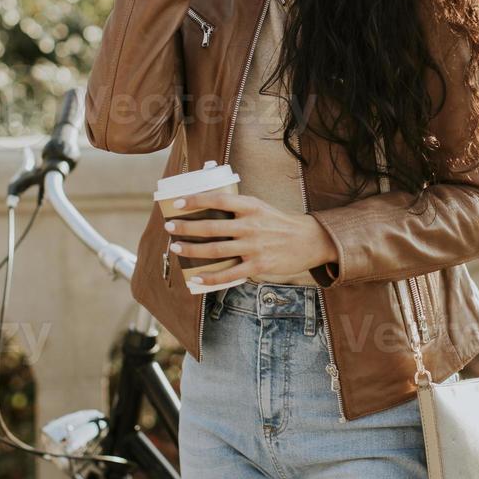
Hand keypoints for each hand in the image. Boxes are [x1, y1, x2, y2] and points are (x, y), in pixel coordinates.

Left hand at [164, 190, 337, 287]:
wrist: (309, 240)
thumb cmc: (280, 223)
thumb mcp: (261, 207)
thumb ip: (239, 207)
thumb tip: (210, 204)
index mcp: (251, 206)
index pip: (218, 200)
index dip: (196, 201)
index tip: (178, 203)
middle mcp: (251, 225)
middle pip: (211, 227)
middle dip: (186, 227)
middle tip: (169, 227)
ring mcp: (254, 247)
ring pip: (216, 250)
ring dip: (193, 249)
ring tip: (177, 248)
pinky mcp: (258, 265)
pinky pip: (230, 274)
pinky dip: (211, 277)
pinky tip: (197, 277)